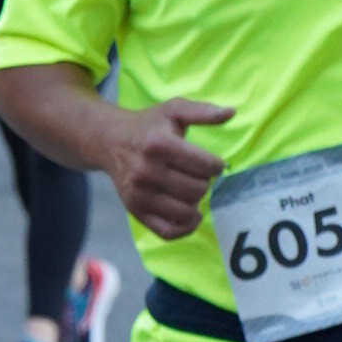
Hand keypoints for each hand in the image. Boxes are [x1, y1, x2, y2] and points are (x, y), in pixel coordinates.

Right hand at [107, 96, 235, 240]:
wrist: (110, 141)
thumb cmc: (148, 126)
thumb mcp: (174, 110)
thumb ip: (203, 111)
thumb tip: (232, 112)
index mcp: (159, 145)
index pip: (205, 166)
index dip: (216, 165)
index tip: (211, 163)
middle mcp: (146, 172)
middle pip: (198, 189)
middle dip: (204, 182)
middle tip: (197, 174)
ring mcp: (139, 195)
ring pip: (186, 211)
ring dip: (196, 202)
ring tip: (190, 189)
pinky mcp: (135, 211)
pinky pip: (168, 232)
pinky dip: (185, 228)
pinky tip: (191, 214)